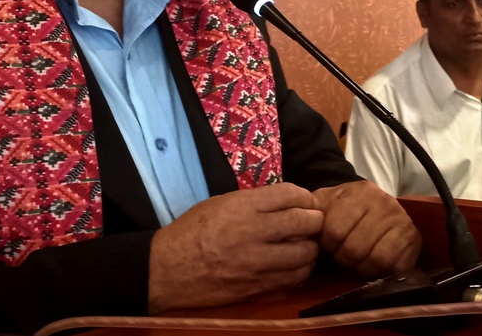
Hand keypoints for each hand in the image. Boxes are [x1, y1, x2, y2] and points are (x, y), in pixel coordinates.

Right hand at [148, 183, 322, 313]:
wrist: (166, 270)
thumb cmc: (191, 231)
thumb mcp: (221, 203)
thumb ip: (255, 202)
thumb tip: (288, 202)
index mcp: (243, 207)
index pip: (291, 195)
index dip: (305, 197)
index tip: (306, 202)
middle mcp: (254, 233)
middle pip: (306, 222)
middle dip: (315, 220)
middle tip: (312, 222)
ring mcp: (257, 263)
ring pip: (306, 253)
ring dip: (310, 248)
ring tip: (304, 245)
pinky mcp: (257, 287)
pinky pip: (293, 278)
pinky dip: (300, 270)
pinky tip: (294, 265)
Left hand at [313, 180, 422, 277]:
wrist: (374, 207)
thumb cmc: (345, 209)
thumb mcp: (325, 203)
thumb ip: (310, 211)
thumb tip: (301, 226)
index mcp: (359, 192)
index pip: (334, 230)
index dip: (327, 244)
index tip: (329, 243)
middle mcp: (385, 202)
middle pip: (355, 248)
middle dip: (344, 258)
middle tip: (343, 254)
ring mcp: (402, 220)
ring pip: (376, 259)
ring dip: (362, 267)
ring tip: (358, 259)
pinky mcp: (415, 239)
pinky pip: (395, 266)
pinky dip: (381, 271)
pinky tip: (374, 264)